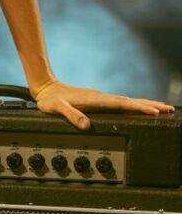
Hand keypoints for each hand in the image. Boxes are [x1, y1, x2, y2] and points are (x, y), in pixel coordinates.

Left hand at [30, 78, 174, 130]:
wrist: (45, 88)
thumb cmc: (50, 100)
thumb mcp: (57, 109)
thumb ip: (71, 116)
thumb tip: (86, 125)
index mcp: (94, 100)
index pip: (121, 104)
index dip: (138, 108)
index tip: (154, 112)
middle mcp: (100, 97)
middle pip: (130, 101)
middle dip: (150, 105)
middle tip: (169, 109)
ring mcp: (100, 98)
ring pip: (127, 102)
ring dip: (145, 105)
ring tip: (161, 109)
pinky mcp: (98, 101)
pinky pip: (121, 103)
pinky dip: (134, 106)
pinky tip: (138, 109)